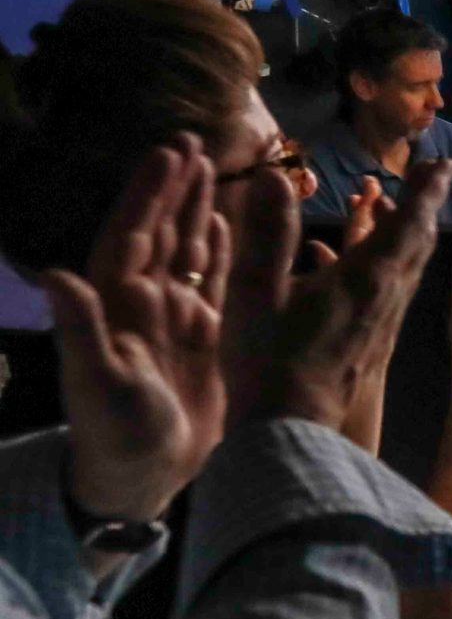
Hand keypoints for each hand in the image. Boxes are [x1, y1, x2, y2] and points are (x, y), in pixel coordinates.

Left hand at [44, 142, 231, 523]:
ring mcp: (174, 318)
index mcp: (117, 305)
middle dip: (172, 188)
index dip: (148, 195)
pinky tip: (226, 226)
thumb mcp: (98, 382)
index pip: (133, 236)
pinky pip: (212, 282)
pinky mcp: (204, 337)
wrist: (142, 475)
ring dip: (195, 209)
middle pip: (159, 232)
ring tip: (212, 170)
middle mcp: (143, 303)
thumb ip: (80, 327)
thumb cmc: (114, 433)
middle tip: (191, 142)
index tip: (168, 154)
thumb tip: (59, 274)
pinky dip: (218, 251)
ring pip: (185, 250)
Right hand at [222, 160, 451, 432]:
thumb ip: (267, 232)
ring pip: (414, 268)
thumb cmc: (269, 359)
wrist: (294, 427)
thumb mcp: (256, 290)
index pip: (408, 223)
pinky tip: (389, 270)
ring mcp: (386, 323)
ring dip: (418, 234)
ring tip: (415, 213)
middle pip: (420, 242)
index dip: (425, 190)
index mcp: (366, 278)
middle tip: (435, 177)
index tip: (440, 163)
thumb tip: (273, 177)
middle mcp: (387, 297)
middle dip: (427, 205)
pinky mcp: (378, 343)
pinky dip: (403, 263)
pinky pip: (401, 290)